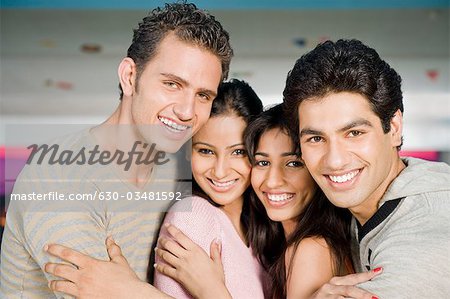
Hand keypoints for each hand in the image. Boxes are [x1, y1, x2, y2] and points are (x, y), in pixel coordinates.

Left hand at [44, 237, 165, 298]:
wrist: (129, 296)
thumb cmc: (125, 279)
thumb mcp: (120, 262)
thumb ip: (113, 249)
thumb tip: (110, 238)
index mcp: (91, 264)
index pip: (69, 254)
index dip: (56, 249)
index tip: (48, 247)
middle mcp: (84, 276)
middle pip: (60, 269)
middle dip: (50, 266)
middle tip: (47, 265)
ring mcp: (82, 290)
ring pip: (60, 285)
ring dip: (53, 282)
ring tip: (50, 282)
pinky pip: (68, 297)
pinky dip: (62, 294)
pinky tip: (61, 294)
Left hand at [155, 224, 230, 298]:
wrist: (211, 291)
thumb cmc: (216, 277)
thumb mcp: (217, 262)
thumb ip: (215, 249)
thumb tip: (216, 239)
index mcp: (196, 250)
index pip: (180, 236)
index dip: (172, 229)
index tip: (167, 225)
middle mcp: (186, 256)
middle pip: (170, 245)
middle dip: (163, 240)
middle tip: (160, 238)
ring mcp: (181, 266)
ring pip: (166, 255)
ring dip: (159, 251)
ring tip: (156, 249)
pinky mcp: (178, 276)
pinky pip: (165, 269)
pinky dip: (159, 267)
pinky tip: (156, 265)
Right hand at [310, 268, 381, 298]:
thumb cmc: (324, 298)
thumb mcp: (335, 291)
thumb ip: (347, 289)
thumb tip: (367, 292)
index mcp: (335, 282)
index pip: (353, 278)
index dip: (366, 275)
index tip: (380, 270)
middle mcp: (330, 287)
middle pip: (349, 289)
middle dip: (363, 294)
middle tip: (376, 298)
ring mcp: (326, 296)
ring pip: (343, 298)